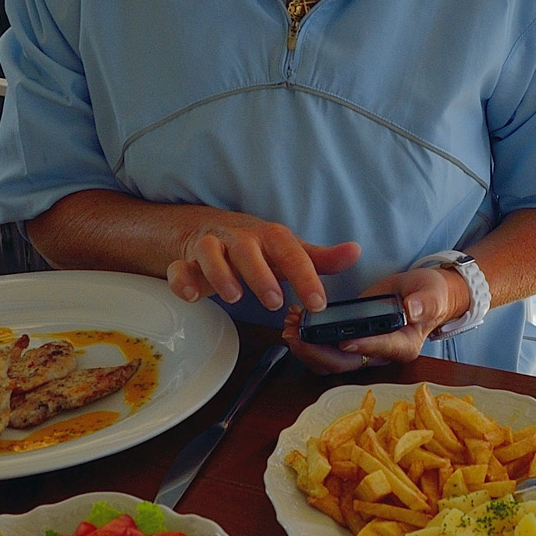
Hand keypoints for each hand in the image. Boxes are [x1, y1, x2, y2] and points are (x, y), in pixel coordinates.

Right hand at [167, 216, 359, 313]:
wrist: (208, 231)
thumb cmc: (257, 248)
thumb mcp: (289, 253)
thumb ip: (320, 259)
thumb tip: (356, 251)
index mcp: (269, 237)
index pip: (291, 252)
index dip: (306, 276)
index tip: (319, 304)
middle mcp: (239, 238)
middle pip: (247, 249)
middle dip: (260, 275)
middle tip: (274, 302)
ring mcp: (210, 247)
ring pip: (209, 252)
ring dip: (221, 275)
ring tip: (235, 298)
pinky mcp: (186, 261)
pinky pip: (179, 268)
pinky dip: (182, 280)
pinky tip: (193, 297)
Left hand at [280, 266, 470, 374]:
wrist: (419, 294)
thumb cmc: (429, 295)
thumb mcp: (432, 293)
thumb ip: (425, 302)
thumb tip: (413, 310)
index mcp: (404, 346)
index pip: (381, 350)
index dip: (363, 346)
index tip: (344, 340)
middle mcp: (380, 355)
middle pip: (347, 362)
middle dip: (319, 351)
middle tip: (298, 335)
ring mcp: (362, 350)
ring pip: (330, 361)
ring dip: (306, 348)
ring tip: (289, 327)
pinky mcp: (347, 342)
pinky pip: (324, 350)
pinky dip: (307, 341)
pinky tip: (294, 323)